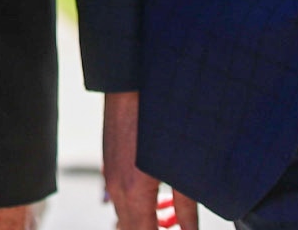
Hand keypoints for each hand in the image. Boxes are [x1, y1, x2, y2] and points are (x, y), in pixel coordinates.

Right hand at [103, 91, 197, 228]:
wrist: (131, 82)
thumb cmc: (160, 118)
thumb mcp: (182, 166)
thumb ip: (186, 206)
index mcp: (134, 193)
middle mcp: (116, 189)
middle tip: (177, 227)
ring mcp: (110, 176)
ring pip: (124, 216)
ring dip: (145, 221)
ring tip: (171, 216)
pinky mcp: (110, 165)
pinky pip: (120, 198)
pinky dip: (137, 206)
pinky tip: (159, 197)